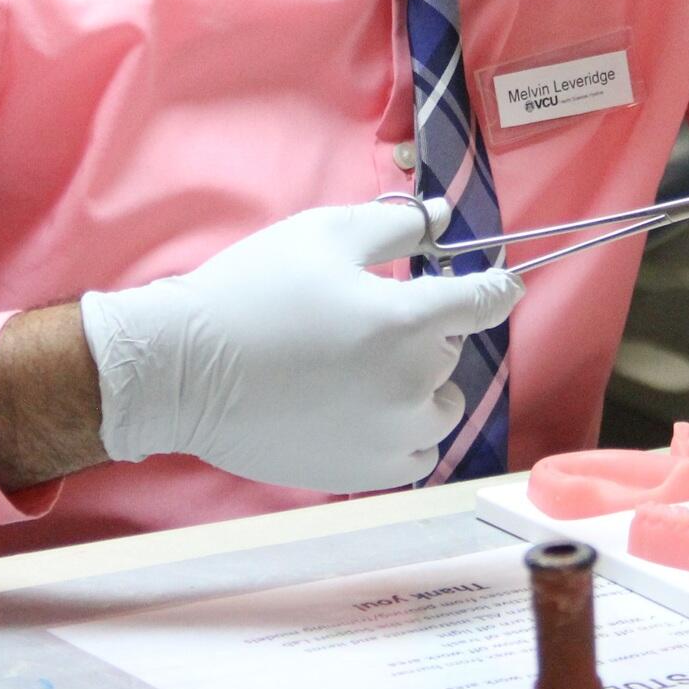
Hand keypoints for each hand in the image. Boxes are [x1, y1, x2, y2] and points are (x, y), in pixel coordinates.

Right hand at [79, 201, 521, 491]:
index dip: (498, 288)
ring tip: (370, 368)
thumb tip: (442, 216)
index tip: (504, 284)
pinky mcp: (367, 472)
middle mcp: (411, 385)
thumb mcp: (324, 235)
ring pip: (440, 407)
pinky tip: (366, 411)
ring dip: (422, 384)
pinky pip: (417, 453)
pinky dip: (406, 431)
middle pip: (451, 351)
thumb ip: (396, 225)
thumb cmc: (253, 291)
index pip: (483, 302)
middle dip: (427, 331)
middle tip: (373, 318)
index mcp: (407, 322)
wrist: (184, 371)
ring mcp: (391, 436)